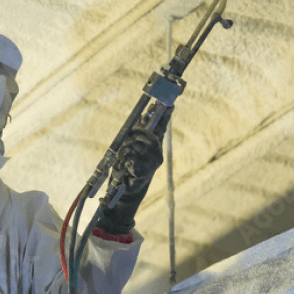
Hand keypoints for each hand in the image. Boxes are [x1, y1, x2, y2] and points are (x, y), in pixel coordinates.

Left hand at [98, 118, 170, 235]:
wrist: (124, 191)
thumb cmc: (126, 168)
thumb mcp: (129, 147)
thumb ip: (138, 132)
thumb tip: (143, 115)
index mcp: (154, 144)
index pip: (162, 126)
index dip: (165, 114)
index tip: (170, 102)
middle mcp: (157, 151)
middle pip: (147, 133)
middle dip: (134, 135)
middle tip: (127, 143)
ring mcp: (154, 161)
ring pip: (137, 144)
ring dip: (125, 150)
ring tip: (123, 160)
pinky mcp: (147, 170)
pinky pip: (132, 156)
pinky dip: (124, 161)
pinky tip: (126, 168)